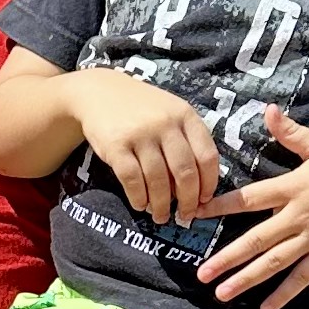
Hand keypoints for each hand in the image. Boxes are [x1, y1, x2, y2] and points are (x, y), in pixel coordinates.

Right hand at [66, 66, 222, 225]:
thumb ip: (187, 141)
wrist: (100, 92)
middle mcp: (165, 123)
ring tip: (160, 215)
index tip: (204, 200)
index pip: (207, 156)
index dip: (208, 183)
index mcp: (185, 115)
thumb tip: (196, 187)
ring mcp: (140, 134)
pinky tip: (140, 204)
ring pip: (158, 180)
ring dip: (161, 204)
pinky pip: (132, 180)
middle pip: (185, 172)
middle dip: (187, 200)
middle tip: (184, 216)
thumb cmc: (142, 109)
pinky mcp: (116, 145)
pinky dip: (138, 197)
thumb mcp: (171, 113)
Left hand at [200, 110, 308, 308]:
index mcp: (293, 187)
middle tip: (202, 274)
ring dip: (246, 279)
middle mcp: (299, 216)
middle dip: (226, 258)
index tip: (198, 214)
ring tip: (222, 293)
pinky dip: (285, 294)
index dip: (221, 206)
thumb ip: (291, 133)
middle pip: (256, 240)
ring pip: (274, 263)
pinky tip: (266, 308)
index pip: (249, 198)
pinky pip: (303, 277)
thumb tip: (268, 110)